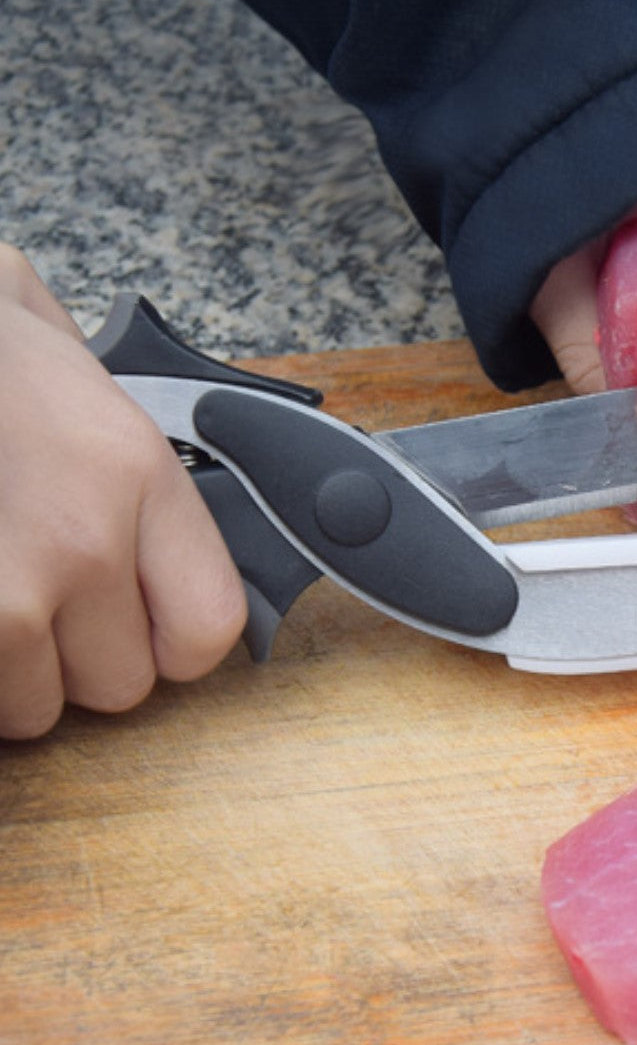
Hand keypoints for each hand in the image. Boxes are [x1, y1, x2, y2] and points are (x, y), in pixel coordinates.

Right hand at [0, 245, 246, 738]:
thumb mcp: (46, 337)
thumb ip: (116, 418)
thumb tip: (157, 452)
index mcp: (132, 470)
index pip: (209, 626)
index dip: (171, 638)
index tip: (143, 621)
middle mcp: (77, 542)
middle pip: (119, 684)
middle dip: (80, 655)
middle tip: (39, 598)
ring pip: (29, 707)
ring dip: (9, 667)